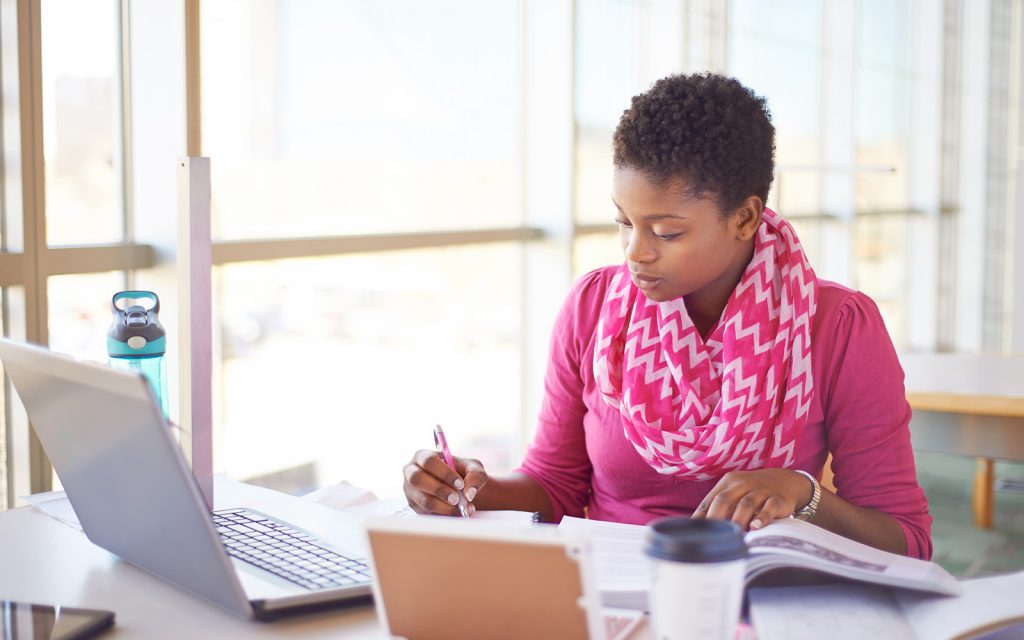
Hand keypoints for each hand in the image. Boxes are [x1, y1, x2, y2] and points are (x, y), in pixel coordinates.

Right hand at [403, 449, 488, 515]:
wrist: (460, 489)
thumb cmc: (463, 474)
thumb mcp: (474, 469)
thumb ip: (475, 476)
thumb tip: (468, 493)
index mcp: (422, 456)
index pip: (428, 461)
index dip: (444, 473)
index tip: (460, 484)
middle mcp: (411, 472)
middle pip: (417, 479)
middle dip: (439, 490)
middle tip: (457, 499)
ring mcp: (410, 490)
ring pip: (422, 499)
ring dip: (443, 506)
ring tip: (460, 508)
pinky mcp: (414, 506)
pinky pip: (426, 512)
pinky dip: (443, 514)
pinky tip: (457, 513)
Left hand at [691, 468, 811, 530]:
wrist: (786, 481)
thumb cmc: (753, 492)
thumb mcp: (735, 493)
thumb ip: (719, 506)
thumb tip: (698, 528)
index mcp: (729, 482)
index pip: (711, 499)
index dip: (702, 515)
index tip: (695, 532)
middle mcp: (743, 483)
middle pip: (725, 499)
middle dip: (716, 517)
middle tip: (711, 536)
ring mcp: (761, 491)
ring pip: (746, 504)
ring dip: (737, 519)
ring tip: (732, 535)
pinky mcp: (778, 500)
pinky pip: (769, 508)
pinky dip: (762, 518)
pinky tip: (755, 527)